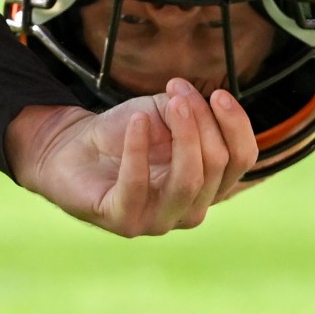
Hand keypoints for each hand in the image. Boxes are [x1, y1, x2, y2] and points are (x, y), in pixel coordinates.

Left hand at [5, 81, 259, 236]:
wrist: (72, 148)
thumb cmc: (125, 133)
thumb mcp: (166, 113)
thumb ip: (193, 110)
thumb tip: (210, 100)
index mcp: (209, 184)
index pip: (242, 160)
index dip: (237, 125)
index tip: (218, 93)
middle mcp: (191, 209)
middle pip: (217, 165)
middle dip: (202, 122)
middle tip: (178, 91)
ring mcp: (159, 221)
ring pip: (188, 180)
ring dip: (184, 135)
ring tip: (170, 102)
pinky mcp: (124, 222)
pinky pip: (138, 186)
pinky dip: (138, 150)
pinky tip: (136, 123)